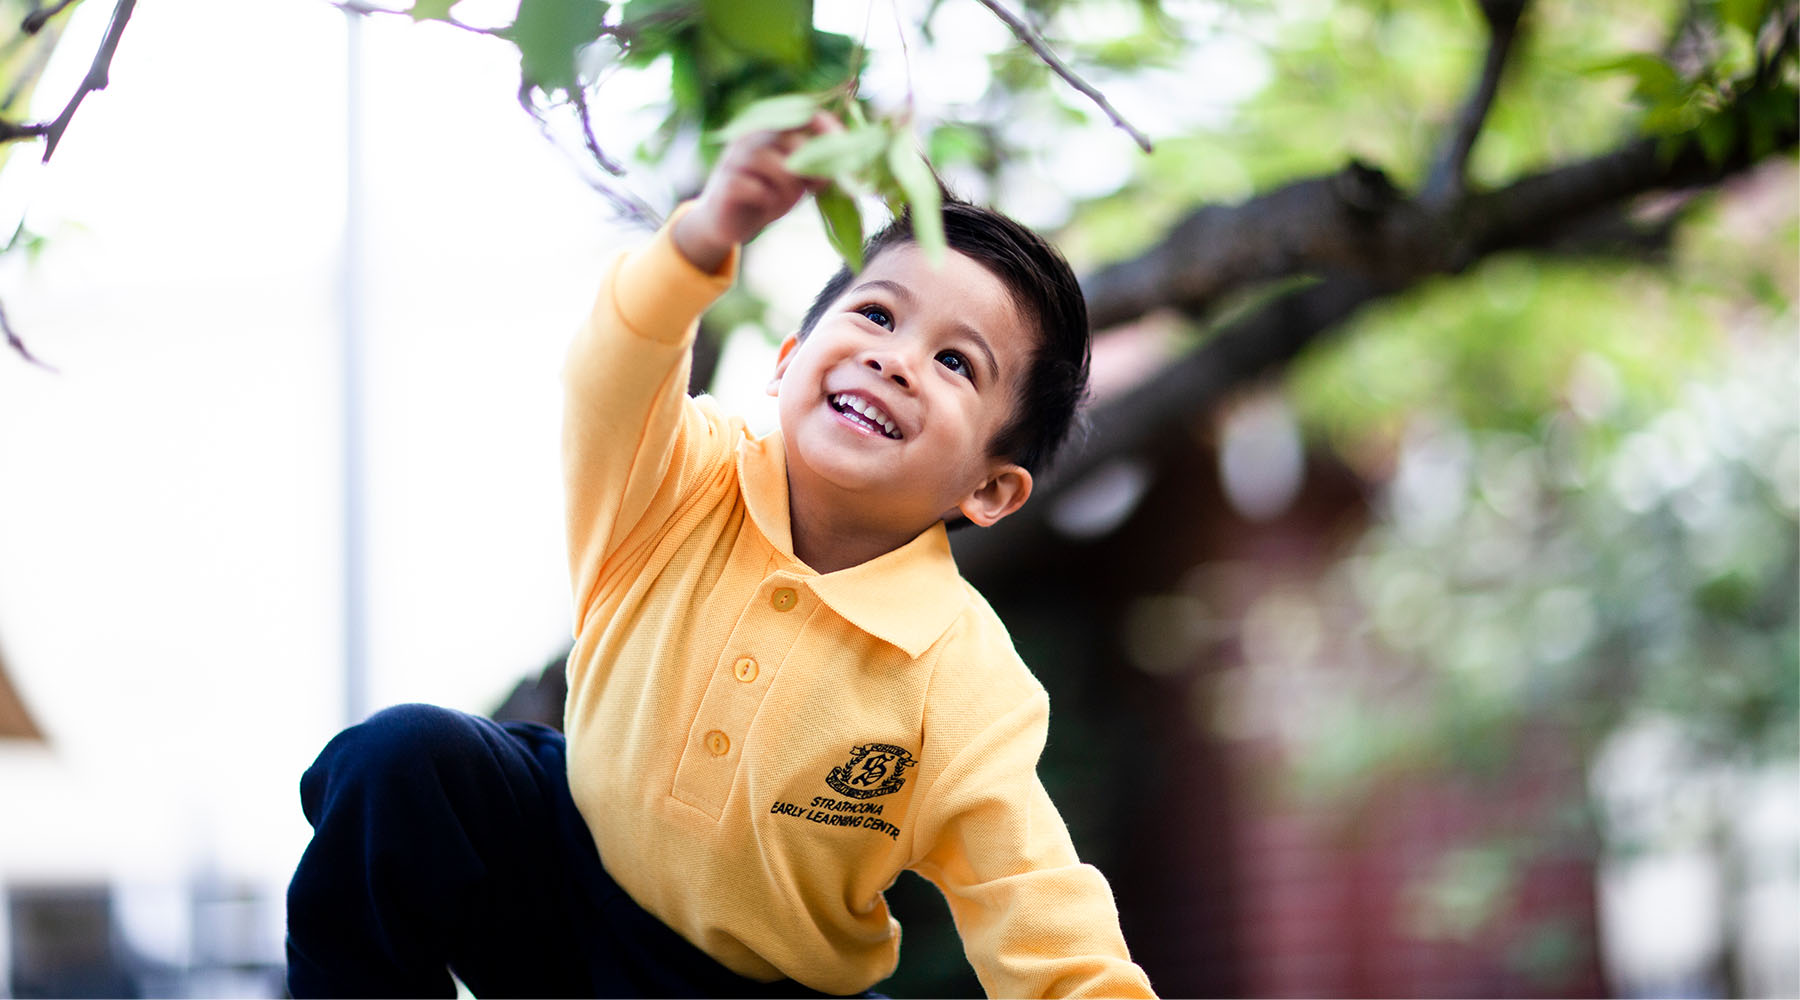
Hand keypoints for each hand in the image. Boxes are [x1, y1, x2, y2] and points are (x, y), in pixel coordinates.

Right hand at [672, 112, 840, 273]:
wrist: (728, 222)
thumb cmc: (767, 195)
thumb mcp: (798, 179)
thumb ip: (817, 166)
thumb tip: (848, 163)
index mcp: (771, 129)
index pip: (805, 114)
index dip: (828, 129)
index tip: (844, 150)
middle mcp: (751, 136)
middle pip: (792, 141)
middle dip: (810, 168)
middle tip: (811, 188)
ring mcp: (735, 158)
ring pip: (773, 163)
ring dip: (788, 187)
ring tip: (786, 200)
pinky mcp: (725, 184)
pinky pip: (753, 187)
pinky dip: (766, 199)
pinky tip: (764, 204)